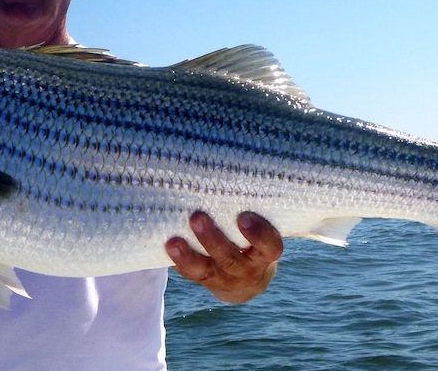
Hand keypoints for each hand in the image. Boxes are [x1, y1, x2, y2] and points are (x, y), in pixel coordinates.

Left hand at [166, 211, 282, 303]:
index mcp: (265, 254)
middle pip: (231, 259)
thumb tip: (235, 156)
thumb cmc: (253, 236)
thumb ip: (252, 203)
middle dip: (213, 240)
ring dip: (189, 255)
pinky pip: (191, 274)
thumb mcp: (262, 224)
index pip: (270, 247)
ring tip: (174, 241)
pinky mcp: (205, 281)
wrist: (246, 279)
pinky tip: (167, 247)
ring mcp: (225, 278)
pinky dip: (179, 262)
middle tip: (197, 217)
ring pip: (207, 270)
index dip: (259, 235)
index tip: (243, 217)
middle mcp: (247, 270)